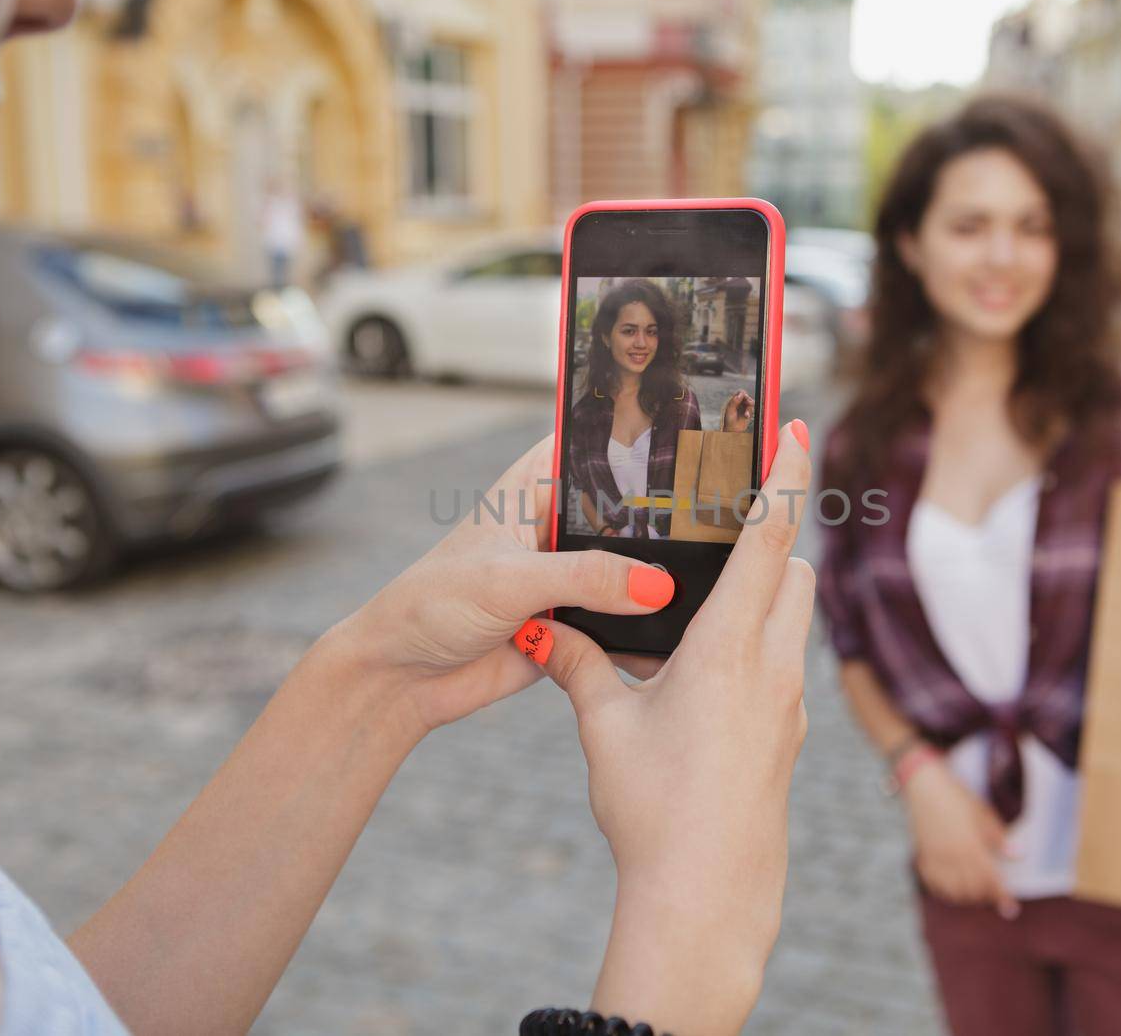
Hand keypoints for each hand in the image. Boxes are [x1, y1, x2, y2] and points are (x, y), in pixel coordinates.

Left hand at [325, 436, 675, 735]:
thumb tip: (655, 585)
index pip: (593, 446)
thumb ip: (584, 577)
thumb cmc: (430, 606)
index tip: (694, 444)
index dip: (637, 440)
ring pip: (631, 572)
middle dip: (663, 525)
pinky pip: (624, 624)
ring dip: (656, 585)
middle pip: (627, 513)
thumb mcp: (508, 580)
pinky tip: (679, 633)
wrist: (402, 680)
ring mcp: (569, 578)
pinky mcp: (576, 626)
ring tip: (707, 586)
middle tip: (718, 528)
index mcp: (533, 489)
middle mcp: (557, 529)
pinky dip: (645, 632)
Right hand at [525, 420, 813, 1033]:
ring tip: (712, 595)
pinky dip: (760, 643)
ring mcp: (789, 705)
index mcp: (730, 648)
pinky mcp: (788, 736)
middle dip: (773, 537)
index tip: (795, 425)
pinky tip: (708, 671)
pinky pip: (785, 664)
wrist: (708, 897)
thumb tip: (546, 628)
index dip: (782, 476)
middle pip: (796, 571)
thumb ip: (579, 664)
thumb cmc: (654, 810)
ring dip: (768, 592)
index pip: (770, 539)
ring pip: (795, 618)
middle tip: (733, 516)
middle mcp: (774, 667)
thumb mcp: (605, 729)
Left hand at [722, 390, 753, 432]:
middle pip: (747, 396)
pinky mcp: (748, 413)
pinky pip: (752, 409)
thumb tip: (741, 394)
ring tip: (746, 412)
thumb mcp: (730, 410)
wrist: (732, 430)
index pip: (740, 392)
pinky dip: (750, 412)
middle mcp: (739, 403)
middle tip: (748, 403)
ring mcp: (744, 408)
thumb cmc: (729, 421)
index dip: (743, 393)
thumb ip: (735, 401)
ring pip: (751, 402)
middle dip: (748, 399)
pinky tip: (746, 416)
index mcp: (734, 401)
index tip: (744, 397)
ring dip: (750, 406)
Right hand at [906, 760, 1018, 919]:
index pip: (990, 879)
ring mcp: (936, 858)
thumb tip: (1018, 855)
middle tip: (995, 895)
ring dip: (968, 897)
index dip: (1002, 896)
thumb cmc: (957, 797)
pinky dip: (946, 891)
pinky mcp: (923, 857)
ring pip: (953, 891)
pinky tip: (954, 889)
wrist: (925, 785)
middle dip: (986, 896)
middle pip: (973, 889)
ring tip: (977, 893)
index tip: (1011, 908)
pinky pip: (934, 884)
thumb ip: (999, 838)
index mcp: (970, 845)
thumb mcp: (983, 813)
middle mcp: (952, 856)